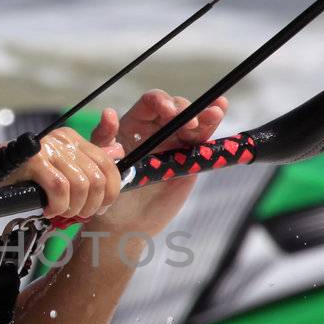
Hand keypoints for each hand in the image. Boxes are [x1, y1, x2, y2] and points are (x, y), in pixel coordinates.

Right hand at [5, 127, 122, 220]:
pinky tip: (48, 209)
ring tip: (59, 213)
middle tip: (74, 216)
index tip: (100, 209)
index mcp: (74, 139)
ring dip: (72, 208)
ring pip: (80, 186)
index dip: (110, 192)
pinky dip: (57, 205)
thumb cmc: (27, 177)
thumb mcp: (62, 169)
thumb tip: (118, 152)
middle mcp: (64, 139)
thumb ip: (90, 159)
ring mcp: (49, 148)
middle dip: (89, 206)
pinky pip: (59, 188)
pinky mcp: (34, 160)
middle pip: (97, 179)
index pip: (109, 165)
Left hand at [90, 91, 228, 228]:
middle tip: (190, 124)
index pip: (150, 104)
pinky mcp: (190, 156)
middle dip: (184, 111)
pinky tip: (220, 109)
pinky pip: (202, 138)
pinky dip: (212, 123)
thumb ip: (104, 138)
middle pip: (175, 108)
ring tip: (215, 112)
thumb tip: (109, 113)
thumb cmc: (110, 189)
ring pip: (193, 120)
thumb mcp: (103, 162)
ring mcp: (175, 141)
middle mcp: (156, 128)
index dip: (161, 102)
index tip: (168, 113)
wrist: (127, 222)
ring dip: (205, 113)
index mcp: (134, 124)